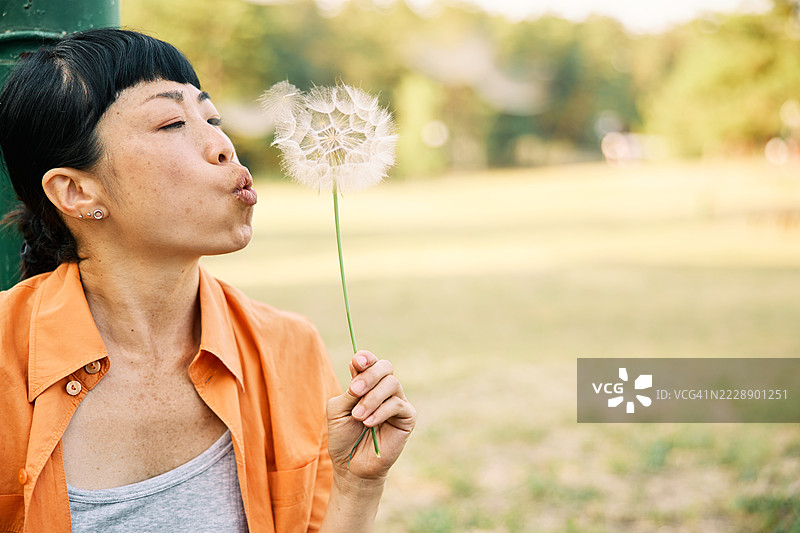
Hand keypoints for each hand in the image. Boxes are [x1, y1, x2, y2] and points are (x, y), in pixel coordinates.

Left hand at [326, 350, 415, 481]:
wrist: (351, 466)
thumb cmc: (343, 437)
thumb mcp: (337, 410)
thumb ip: (349, 391)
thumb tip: (360, 372)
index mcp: (366, 383)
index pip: (371, 362)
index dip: (366, 358)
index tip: (357, 362)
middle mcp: (383, 389)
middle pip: (385, 367)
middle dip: (369, 376)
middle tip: (354, 391)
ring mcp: (397, 401)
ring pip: (392, 384)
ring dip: (372, 398)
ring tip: (358, 416)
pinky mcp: (407, 417)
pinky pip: (398, 405)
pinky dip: (381, 412)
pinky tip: (369, 423)